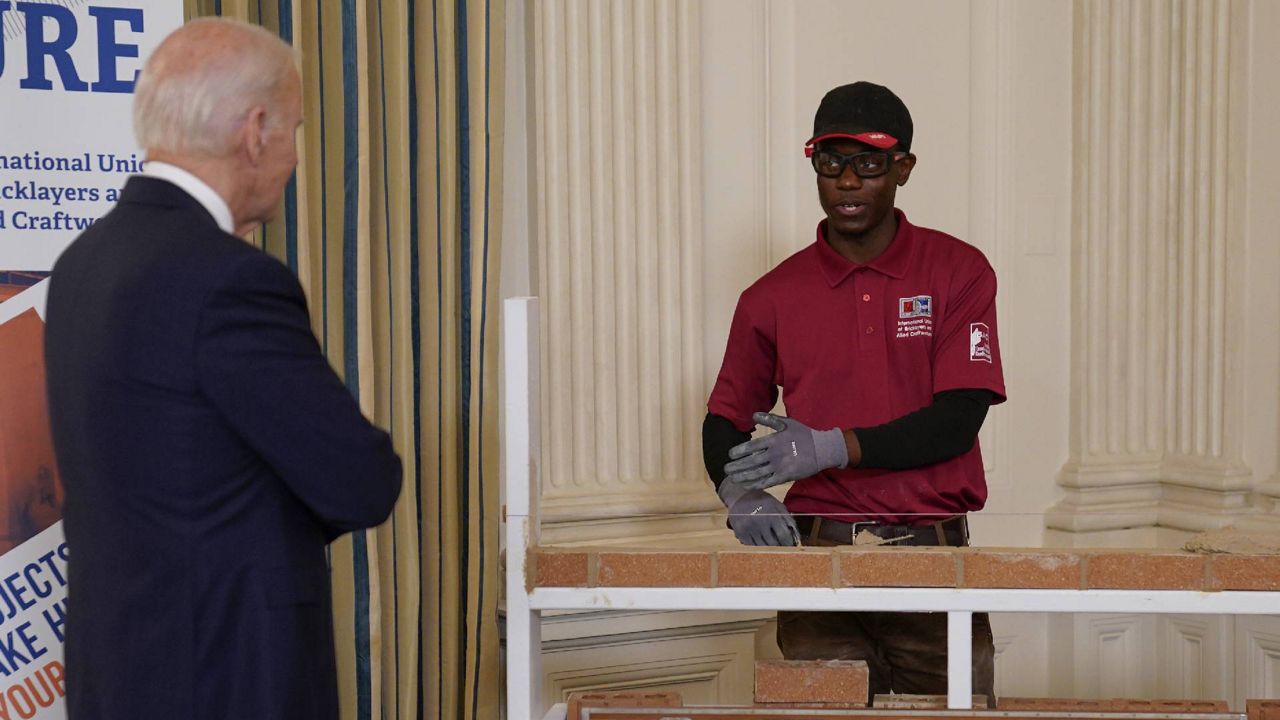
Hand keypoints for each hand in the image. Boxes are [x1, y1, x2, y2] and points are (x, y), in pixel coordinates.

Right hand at [718, 481, 799, 546]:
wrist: (738, 498)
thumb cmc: (761, 501)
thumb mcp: (776, 504)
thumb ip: (787, 518)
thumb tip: (796, 535)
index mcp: (772, 514)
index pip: (783, 535)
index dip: (788, 543)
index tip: (790, 546)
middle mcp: (760, 523)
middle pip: (773, 543)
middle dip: (779, 547)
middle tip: (781, 548)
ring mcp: (749, 529)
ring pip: (762, 547)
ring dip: (768, 548)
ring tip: (771, 546)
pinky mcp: (740, 533)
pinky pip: (752, 546)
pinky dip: (757, 546)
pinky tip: (760, 542)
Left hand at [723, 412, 847, 490]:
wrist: (822, 449)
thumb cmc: (803, 434)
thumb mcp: (787, 423)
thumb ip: (770, 419)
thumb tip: (753, 415)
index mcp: (774, 440)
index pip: (752, 447)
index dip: (739, 451)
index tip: (730, 455)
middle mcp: (775, 454)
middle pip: (751, 462)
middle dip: (737, 466)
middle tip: (726, 469)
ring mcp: (780, 466)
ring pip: (757, 473)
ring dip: (743, 477)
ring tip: (732, 479)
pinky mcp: (785, 476)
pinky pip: (768, 482)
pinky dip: (756, 484)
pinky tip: (747, 486)